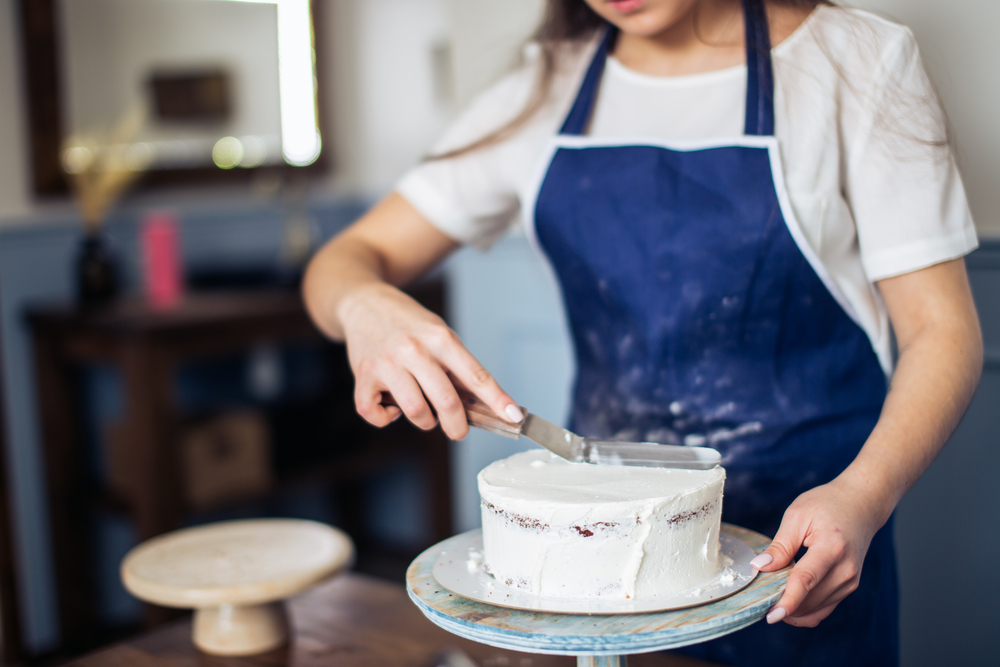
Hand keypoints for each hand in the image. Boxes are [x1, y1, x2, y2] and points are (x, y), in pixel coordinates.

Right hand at [338, 281, 521, 439]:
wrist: (363, 303)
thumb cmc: (408, 324)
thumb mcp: (438, 333)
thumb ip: (455, 365)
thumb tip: (478, 405)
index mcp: (440, 338)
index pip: (476, 375)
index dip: (497, 400)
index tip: (514, 417)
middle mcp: (414, 350)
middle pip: (447, 401)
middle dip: (457, 426)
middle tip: (458, 430)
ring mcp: (386, 363)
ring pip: (416, 412)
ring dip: (425, 422)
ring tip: (425, 412)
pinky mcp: (363, 375)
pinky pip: (374, 413)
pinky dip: (385, 419)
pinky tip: (392, 408)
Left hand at [750, 477, 888, 626]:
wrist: (860, 505)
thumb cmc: (826, 504)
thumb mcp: (797, 515)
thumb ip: (780, 545)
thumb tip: (759, 567)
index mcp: (832, 547)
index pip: (806, 580)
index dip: (788, 600)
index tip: (771, 616)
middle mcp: (846, 569)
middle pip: (810, 599)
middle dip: (783, 605)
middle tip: (760, 599)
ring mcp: (850, 581)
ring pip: (816, 609)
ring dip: (793, 609)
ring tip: (773, 595)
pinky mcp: (849, 587)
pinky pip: (824, 609)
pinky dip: (805, 610)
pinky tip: (788, 602)